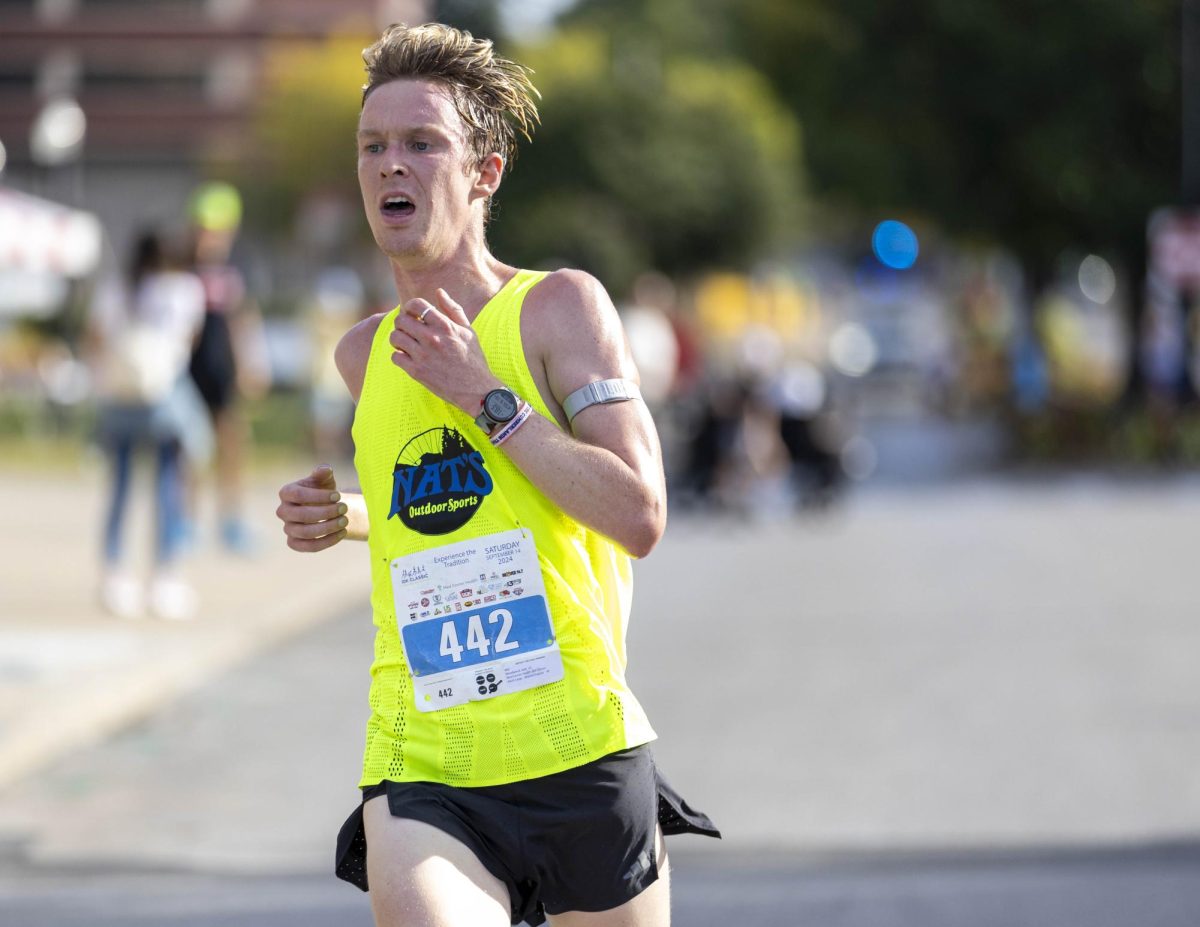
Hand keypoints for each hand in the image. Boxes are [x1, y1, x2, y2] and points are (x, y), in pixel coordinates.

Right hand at [275, 464, 346, 551]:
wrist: (323, 507)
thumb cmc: (322, 490)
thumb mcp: (323, 479)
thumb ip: (323, 473)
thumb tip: (326, 469)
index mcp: (286, 492)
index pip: (299, 495)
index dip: (319, 496)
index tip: (338, 495)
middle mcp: (283, 511)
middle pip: (301, 515)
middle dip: (325, 513)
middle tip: (344, 508)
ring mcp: (288, 528)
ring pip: (305, 533)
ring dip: (327, 528)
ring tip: (345, 521)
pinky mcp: (294, 543)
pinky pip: (308, 547)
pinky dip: (327, 541)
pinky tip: (342, 533)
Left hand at [389, 288, 499, 411]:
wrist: (477, 390)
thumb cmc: (473, 359)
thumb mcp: (468, 330)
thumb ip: (453, 309)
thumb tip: (439, 291)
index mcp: (445, 325)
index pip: (416, 304)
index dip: (410, 307)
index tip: (412, 314)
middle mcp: (433, 338)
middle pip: (401, 320)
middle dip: (402, 323)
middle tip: (408, 330)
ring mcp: (423, 355)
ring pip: (395, 337)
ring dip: (398, 339)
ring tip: (407, 344)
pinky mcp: (417, 372)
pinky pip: (395, 357)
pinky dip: (399, 357)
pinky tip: (408, 359)